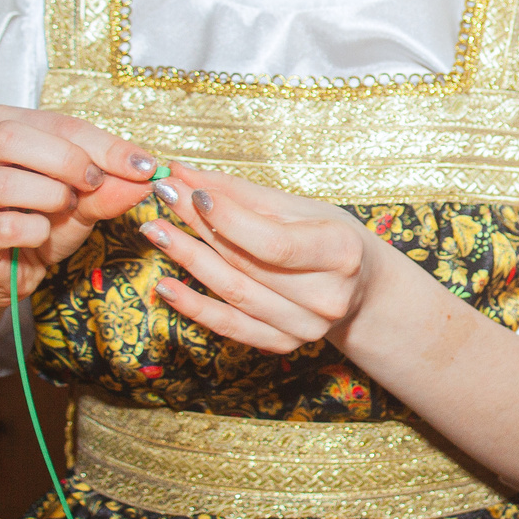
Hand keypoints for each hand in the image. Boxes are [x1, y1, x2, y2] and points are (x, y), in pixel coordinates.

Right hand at [0, 107, 156, 308]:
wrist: (7, 273)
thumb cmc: (41, 222)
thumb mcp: (83, 200)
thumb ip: (108, 188)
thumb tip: (144, 180)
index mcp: (1, 127)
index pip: (55, 123)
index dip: (103, 144)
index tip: (142, 166)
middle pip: (9, 137)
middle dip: (66, 159)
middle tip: (95, 182)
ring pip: (0, 182)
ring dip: (50, 196)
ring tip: (67, 207)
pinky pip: (2, 226)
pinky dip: (35, 231)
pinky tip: (42, 234)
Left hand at [137, 166, 377, 353]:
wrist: (362, 288)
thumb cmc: (330, 238)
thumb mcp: (301, 208)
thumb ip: (243, 194)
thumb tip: (184, 173)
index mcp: (341, 255)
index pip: (274, 242)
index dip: (229, 219)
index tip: (192, 191)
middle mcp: (326, 298)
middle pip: (247, 263)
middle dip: (198, 227)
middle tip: (164, 198)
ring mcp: (305, 327)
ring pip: (233, 293)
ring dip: (188, 260)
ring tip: (156, 231)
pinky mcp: (283, 344)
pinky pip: (230, 326)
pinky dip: (193, 307)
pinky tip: (164, 285)